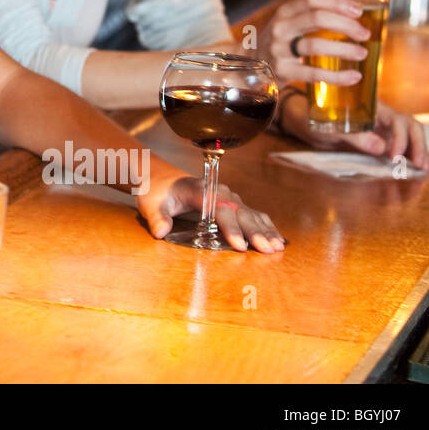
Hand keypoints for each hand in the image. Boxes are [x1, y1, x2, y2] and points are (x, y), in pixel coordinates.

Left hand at [138, 174, 285, 252]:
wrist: (162, 179)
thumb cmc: (157, 192)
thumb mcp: (150, 203)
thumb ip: (156, 217)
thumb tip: (161, 231)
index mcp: (200, 190)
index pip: (219, 208)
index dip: (230, 227)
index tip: (238, 245)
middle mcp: (218, 192)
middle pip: (240, 211)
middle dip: (254, 231)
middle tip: (266, 249)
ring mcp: (228, 197)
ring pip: (250, 213)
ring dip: (265, 230)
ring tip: (277, 248)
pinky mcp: (232, 204)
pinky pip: (253, 215)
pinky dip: (266, 227)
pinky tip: (278, 240)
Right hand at [263, 0, 368, 86]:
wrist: (253, 68)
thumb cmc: (281, 43)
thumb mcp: (290, 24)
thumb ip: (313, 16)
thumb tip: (356, 15)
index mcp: (284, 12)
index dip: (337, 3)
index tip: (358, 11)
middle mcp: (280, 28)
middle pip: (316, 18)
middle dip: (346, 25)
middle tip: (364, 34)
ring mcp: (279, 50)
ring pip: (315, 45)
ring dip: (344, 49)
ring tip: (362, 53)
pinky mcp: (283, 71)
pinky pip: (313, 73)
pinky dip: (337, 76)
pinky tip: (354, 76)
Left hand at [282, 96, 428, 170]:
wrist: (301, 118)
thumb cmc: (312, 118)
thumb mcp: (330, 128)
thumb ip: (354, 136)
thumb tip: (380, 147)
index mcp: (371, 107)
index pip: (398, 120)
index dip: (401, 138)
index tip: (394, 155)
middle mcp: (380, 115)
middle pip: (409, 126)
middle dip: (417, 144)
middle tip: (420, 165)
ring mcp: (379, 126)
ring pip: (408, 133)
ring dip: (416, 149)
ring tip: (421, 168)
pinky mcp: (376, 136)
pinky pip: (397, 143)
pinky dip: (406, 153)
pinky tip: (410, 167)